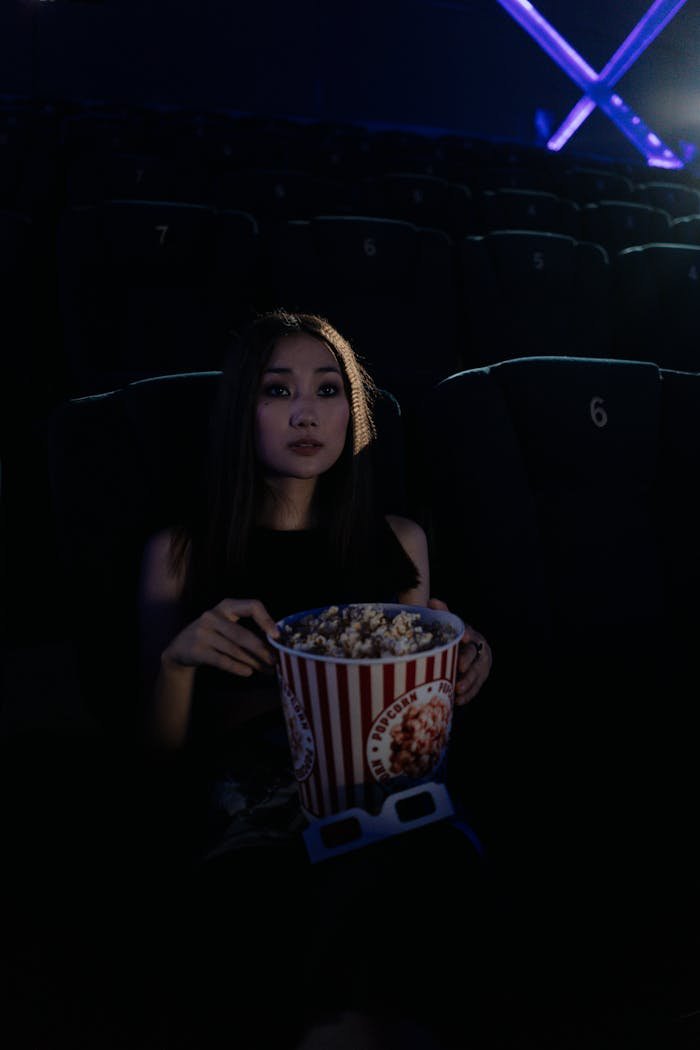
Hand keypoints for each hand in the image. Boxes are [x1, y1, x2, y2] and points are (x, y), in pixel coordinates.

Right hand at [162, 599, 280, 677]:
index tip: (276, 635)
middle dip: (262, 650)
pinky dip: (237, 667)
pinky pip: (222, 660)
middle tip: (275, 661)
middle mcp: (213, 616)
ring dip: (253, 662)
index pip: (252, 606)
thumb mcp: (225, 626)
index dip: (266, 619)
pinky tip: (248, 672)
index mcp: (226, 606)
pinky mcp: (197, 649)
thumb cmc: (211, 636)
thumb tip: (274, 647)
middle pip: (243, 634)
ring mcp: (203, 632)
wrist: (179, 649)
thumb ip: (246, 631)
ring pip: (234, 650)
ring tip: (266, 670)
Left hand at [428, 598, 491, 704]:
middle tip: (458, 668)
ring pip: (476, 674)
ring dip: (468, 682)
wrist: (472, 649)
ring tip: (457, 690)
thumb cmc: (458, 637)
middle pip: (474, 656)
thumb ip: (444, 614)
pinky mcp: (480, 679)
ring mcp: (481, 666)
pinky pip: (476, 688)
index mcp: (471, 635)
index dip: (468, 634)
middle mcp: (479, 650)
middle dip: (467, 662)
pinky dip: (468, 695)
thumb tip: (432, 602)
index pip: (471, 633)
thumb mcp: (452, 625)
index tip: (465, 636)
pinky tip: (458, 701)